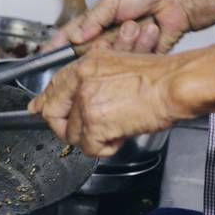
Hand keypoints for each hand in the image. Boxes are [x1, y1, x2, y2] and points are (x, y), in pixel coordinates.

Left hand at [27, 49, 192, 155]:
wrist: (176, 84)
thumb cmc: (158, 76)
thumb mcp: (116, 66)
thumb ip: (91, 80)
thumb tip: (74, 94)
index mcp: (84, 66)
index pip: (53, 87)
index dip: (45, 102)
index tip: (37, 109)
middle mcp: (79, 82)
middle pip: (52, 113)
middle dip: (66, 127)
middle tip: (86, 131)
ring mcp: (85, 102)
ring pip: (72, 134)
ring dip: (93, 138)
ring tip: (115, 128)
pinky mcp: (94, 122)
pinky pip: (89, 147)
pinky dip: (105, 148)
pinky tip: (120, 134)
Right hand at [48, 0, 214, 53]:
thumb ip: (92, 19)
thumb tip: (75, 37)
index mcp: (96, 20)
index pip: (70, 35)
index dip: (57, 46)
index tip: (45, 55)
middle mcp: (107, 35)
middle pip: (88, 51)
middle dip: (95, 45)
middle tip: (104, 38)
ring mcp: (123, 46)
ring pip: (111, 56)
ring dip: (124, 39)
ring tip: (137, 23)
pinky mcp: (140, 56)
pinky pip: (133, 59)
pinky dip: (142, 43)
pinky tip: (150, 28)